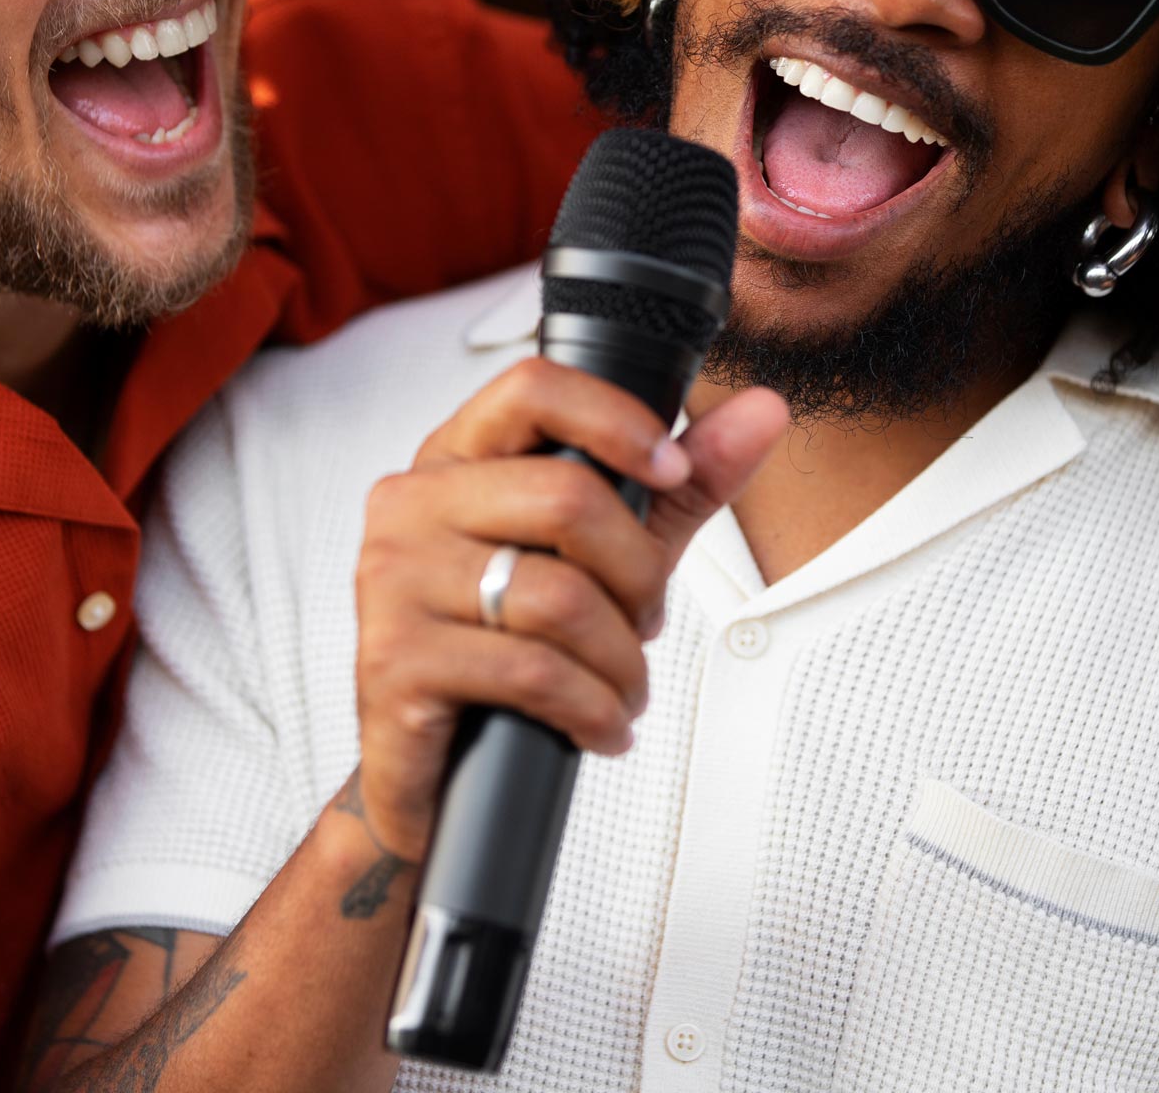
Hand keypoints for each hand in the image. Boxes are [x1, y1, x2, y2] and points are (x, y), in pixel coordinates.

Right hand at [353, 357, 788, 861]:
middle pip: (569, 499)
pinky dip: (593, 709)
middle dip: (639, 576)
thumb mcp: (608, 553)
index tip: (670, 469)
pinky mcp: (395, 659)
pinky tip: (599, 726)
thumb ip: (682, 484)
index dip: (618, 421)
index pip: (533, 387)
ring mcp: (394, 580)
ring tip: (623, 689)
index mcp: (456, 460)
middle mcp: (411, 505)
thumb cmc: (513, 643)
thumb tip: (765, 411)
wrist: (435, 771)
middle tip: (644, 623)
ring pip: (560, 597)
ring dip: (622, 661)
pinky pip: (533, 672)